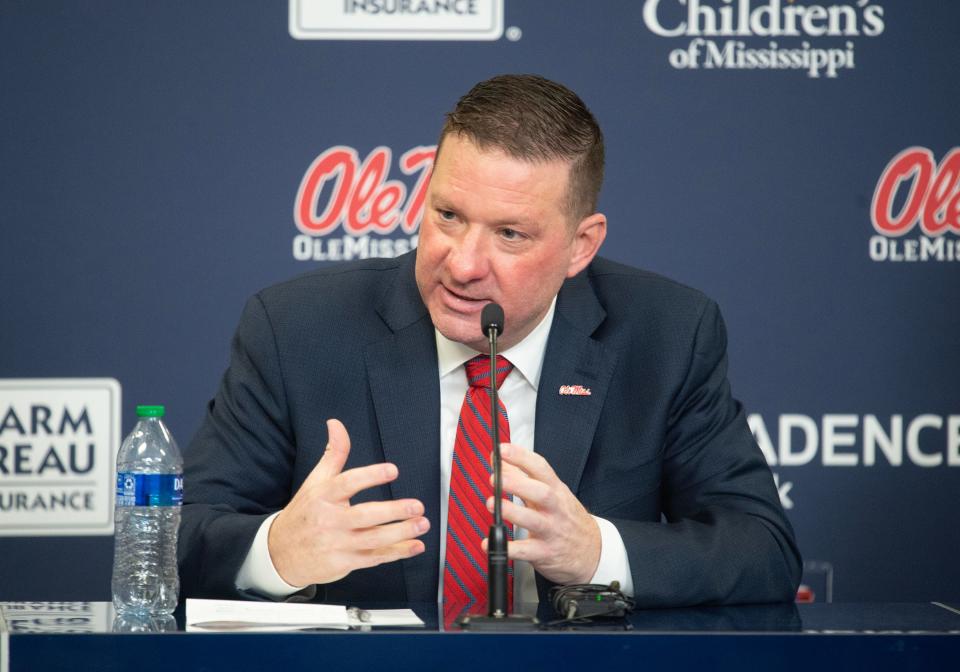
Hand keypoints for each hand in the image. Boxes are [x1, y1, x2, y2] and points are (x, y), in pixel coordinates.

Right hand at [268, 419, 428, 586]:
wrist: (281, 553)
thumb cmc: (304, 513)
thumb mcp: (315, 481)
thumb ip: (332, 453)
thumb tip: (336, 424)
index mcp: (323, 496)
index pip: (347, 483)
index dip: (370, 476)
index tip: (393, 470)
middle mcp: (330, 520)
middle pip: (364, 515)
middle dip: (394, 511)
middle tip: (417, 506)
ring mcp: (337, 543)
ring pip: (373, 539)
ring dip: (401, 532)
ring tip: (422, 524)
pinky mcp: (343, 563)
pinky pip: (374, 557)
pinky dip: (397, 553)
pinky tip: (415, 546)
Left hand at [483, 443, 600, 584]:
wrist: (592, 551)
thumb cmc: (565, 518)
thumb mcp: (550, 493)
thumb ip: (521, 476)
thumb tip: (498, 460)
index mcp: (555, 490)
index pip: (541, 468)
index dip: (521, 457)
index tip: (502, 449)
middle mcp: (555, 509)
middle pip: (541, 493)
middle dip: (517, 484)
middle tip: (495, 477)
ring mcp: (551, 531)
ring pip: (533, 521)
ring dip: (511, 512)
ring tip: (491, 504)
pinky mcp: (544, 553)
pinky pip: (525, 551)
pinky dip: (507, 548)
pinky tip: (490, 543)